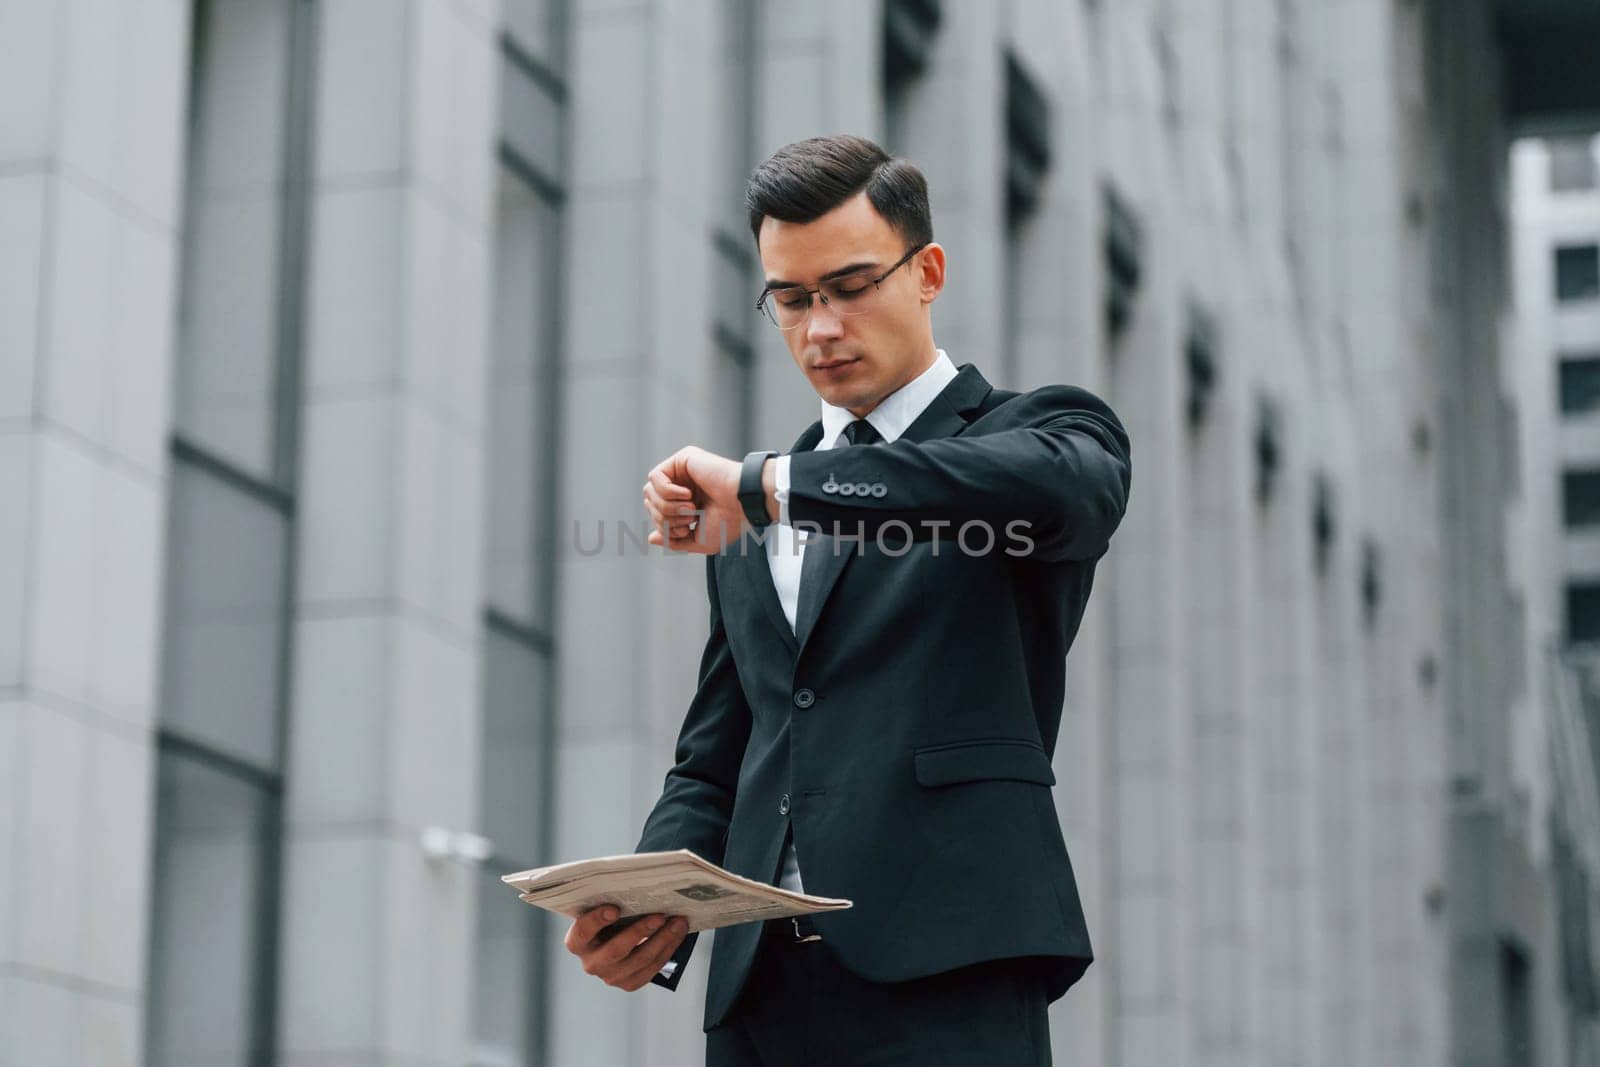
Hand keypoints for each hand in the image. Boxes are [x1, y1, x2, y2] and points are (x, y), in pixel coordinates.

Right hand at [565, 904, 690, 991]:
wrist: (614, 939)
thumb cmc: (609, 919)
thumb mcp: (603, 909)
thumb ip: (611, 900)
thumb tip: (639, 883)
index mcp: (577, 942)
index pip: (583, 931)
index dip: (597, 920)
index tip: (615, 908)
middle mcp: (591, 963)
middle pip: (616, 950)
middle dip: (640, 931)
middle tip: (660, 915)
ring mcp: (610, 976)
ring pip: (640, 960)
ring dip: (663, 939)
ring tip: (678, 922)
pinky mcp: (629, 983)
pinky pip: (652, 968)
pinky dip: (668, 949)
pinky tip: (678, 933)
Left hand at [642, 446, 747, 553]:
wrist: (743, 504)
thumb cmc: (729, 522)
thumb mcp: (698, 540)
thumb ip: (673, 540)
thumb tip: (651, 538)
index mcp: (685, 503)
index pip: (656, 513)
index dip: (664, 526)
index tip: (687, 529)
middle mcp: (682, 485)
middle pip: (650, 502)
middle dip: (665, 517)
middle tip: (691, 518)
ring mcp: (682, 471)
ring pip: (650, 490)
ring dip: (668, 506)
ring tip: (691, 508)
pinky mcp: (682, 458)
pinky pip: (655, 477)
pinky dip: (668, 491)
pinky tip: (688, 494)